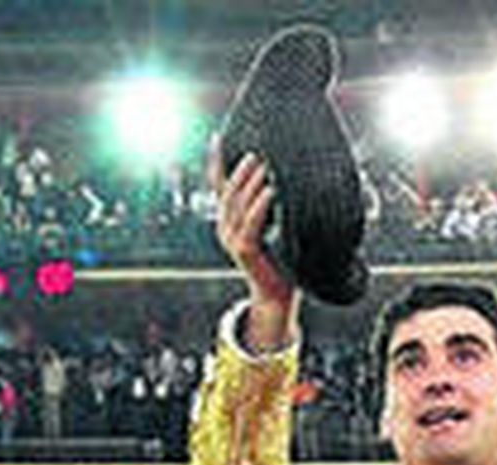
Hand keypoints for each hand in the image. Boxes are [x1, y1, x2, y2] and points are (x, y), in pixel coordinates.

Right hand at [209, 143, 298, 349]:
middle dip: (242, 170)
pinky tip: (270, 191)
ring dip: (251, 182)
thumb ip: (267, 204)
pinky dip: (260, 205)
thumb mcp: (271, 226)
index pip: (220, 186)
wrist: (276, 295)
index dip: (217, 162)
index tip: (219, 137)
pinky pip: (251, 222)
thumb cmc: (279, 259)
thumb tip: (278, 176)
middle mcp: (226, 228)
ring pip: (239, 204)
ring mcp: (232, 239)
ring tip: (265, 165)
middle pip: (230, 191)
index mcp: (229, 221)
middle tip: (257, 152)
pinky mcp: (244, 250)